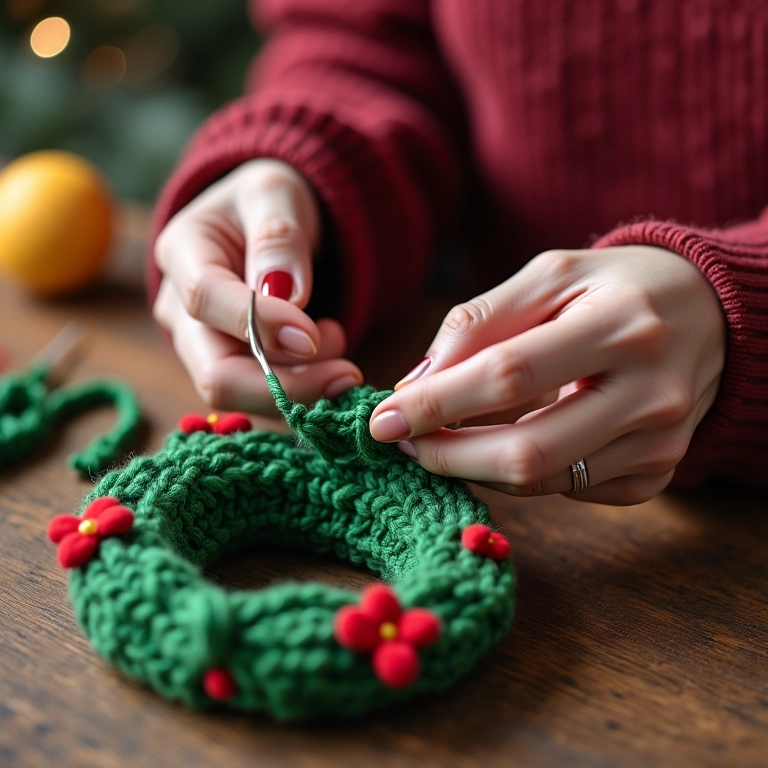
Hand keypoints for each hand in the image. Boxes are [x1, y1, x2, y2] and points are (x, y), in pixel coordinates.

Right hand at [153, 159, 361, 412]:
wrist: (265, 223)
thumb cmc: (267, 202)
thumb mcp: (276, 193)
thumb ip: (279, 237)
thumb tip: (288, 296)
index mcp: (182, 253)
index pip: (206, 300)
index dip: (259, 324)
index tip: (313, 337)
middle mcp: (179, 311)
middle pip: (216, 375)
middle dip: (286, 386)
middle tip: (347, 374)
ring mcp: (201, 347)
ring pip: (243, 397)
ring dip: (303, 387)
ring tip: (339, 342)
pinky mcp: (230, 370)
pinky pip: (264, 399)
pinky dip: (304, 389)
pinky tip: (329, 355)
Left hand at [369, 246, 726, 504]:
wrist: (713, 315)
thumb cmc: (618, 287)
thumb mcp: (551, 275)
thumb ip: (479, 322)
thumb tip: (414, 384)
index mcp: (622, 326)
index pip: (509, 375)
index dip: (436, 403)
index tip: (382, 419)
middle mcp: (651, 393)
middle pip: (527, 451)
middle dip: (446, 456)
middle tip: (403, 443)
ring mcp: (659, 443)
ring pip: (542, 481)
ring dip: (475, 467)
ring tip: (442, 439)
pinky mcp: (656, 473)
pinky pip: (568, 490)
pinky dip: (521, 474)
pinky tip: (504, 443)